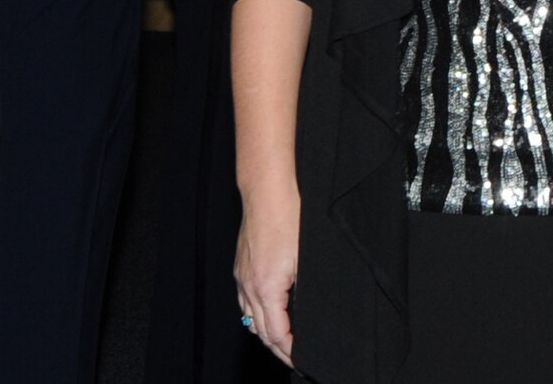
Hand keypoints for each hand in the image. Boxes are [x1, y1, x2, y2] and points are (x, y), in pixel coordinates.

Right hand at [234, 178, 300, 367]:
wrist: (268, 191)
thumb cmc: (291, 217)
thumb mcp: (307, 258)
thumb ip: (305, 289)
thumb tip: (310, 311)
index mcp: (267, 289)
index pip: (277, 334)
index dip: (291, 351)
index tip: (302, 360)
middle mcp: (249, 287)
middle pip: (261, 331)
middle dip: (279, 348)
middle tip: (295, 360)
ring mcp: (242, 276)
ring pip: (250, 318)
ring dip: (267, 332)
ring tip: (284, 342)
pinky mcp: (241, 266)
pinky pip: (246, 301)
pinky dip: (257, 314)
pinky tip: (269, 313)